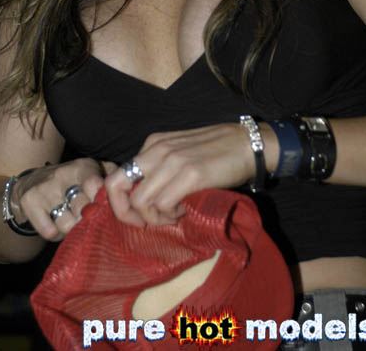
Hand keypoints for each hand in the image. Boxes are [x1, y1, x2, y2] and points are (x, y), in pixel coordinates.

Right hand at [11, 158, 115, 240]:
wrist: (31, 182)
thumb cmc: (71, 181)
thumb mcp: (90, 172)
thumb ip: (111, 176)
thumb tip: (132, 188)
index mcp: (83, 167)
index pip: (97, 188)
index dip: (103, 205)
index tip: (104, 212)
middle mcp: (63, 174)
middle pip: (83, 210)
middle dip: (88, 221)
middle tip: (88, 222)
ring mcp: (45, 188)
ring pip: (67, 224)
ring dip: (71, 230)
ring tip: (72, 223)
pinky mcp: (30, 201)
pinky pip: (49, 231)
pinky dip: (55, 234)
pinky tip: (56, 225)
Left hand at [103, 123, 255, 227]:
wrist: (248, 145)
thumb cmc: (215, 153)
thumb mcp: (179, 154)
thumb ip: (159, 170)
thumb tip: (142, 201)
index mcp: (152, 144)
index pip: (116, 177)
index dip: (119, 203)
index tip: (136, 216)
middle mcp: (157, 150)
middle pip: (119, 189)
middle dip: (130, 214)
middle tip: (150, 223)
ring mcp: (173, 161)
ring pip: (141, 201)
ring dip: (155, 217)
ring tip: (174, 214)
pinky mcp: (191, 174)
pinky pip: (164, 205)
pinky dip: (171, 215)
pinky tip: (185, 210)